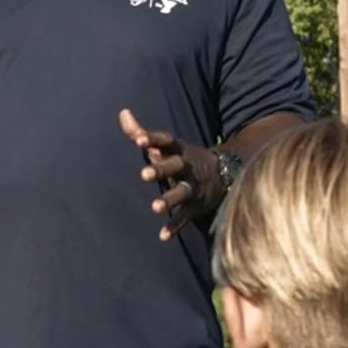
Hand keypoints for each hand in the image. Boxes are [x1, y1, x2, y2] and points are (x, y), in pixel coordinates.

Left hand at [120, 108, 220, 240]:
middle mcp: (186, 166)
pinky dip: (175, 227)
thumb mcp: (167, 145)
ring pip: (181, 192)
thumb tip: (123, 112)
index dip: (152, 139)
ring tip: (155, 207)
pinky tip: (162, 235)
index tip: (138, 140)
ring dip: (169, 199)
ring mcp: (193, 186)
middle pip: (174, 166)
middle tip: (143, 173)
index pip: (165, 141)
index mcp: (178, 150)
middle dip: (160, 169)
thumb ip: (141, 132)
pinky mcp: (196, 205)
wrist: (224, 174)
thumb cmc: (183, 158)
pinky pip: (185, 217)